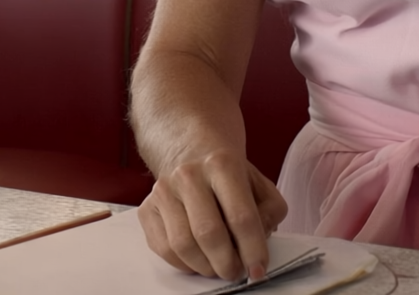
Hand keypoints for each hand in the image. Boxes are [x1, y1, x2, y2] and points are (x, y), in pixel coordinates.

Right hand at [137, 151, 288, 282]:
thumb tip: (259, 240)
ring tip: (218, 267)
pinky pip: (164, 249)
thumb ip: (270, 210)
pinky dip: (184, 264)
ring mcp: (164, 191)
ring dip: (205, 267)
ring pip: (183, 245)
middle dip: (227, 263)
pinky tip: (198, 259)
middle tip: (236, 272)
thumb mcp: (258, 181)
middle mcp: (189, 175)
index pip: (241, 216)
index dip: (252, 249)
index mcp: (222, 164)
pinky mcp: (147, 208)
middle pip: (209, 233)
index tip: (258, 269)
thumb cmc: (225, 171)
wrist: (188, 146)